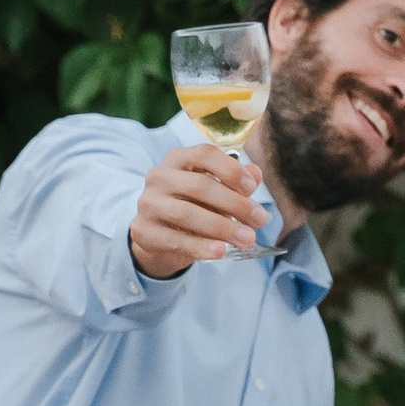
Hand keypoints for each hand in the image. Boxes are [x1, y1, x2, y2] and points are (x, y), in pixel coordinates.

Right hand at [130, 146, 264, 277]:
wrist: (158, 233)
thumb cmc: (192, 204)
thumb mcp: (215, 190)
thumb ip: (235, 180)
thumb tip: (255, 173)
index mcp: (178, 159)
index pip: (204, 154)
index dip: (231, 170)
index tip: (252, 187)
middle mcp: (159, 177)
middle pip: (200, 186)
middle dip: (235, 204)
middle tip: (260, 220)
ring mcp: (149, 204)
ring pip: (188, 214)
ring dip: (222, 227)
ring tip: (247, 239)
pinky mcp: (144, 231)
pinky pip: (176, 240)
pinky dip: (201, 247)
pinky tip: (221, 251)